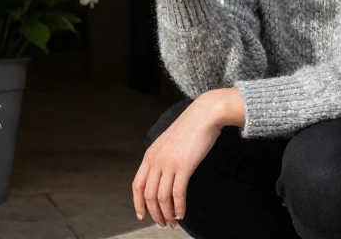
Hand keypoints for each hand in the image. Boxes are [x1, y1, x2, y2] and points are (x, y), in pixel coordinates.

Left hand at [132, 99, 223, 227]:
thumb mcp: (167, 143)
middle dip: (154, 213)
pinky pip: (178, 193)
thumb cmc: (189, 129)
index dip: (138, 203)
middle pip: (149, 195)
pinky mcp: (184, 166)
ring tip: (173, 222)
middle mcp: (156, 161)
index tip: (142, 216)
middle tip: (162, 224)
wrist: (203, 115)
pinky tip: (182, 214)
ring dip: (167, 214)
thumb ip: (161, 159)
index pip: (137, 185)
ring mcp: (169, 163)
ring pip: (162, 197)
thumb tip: (162, 178)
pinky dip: (179, 207)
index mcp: (149, 156)